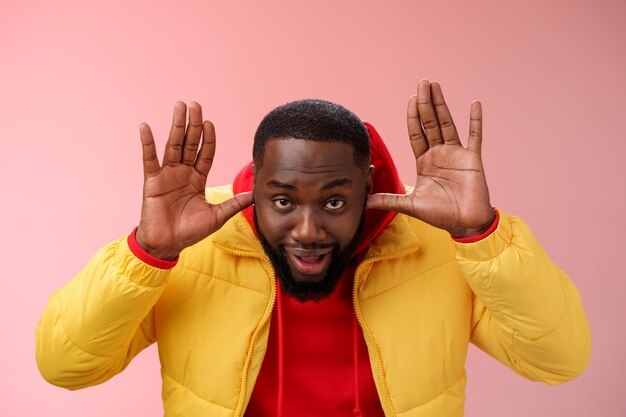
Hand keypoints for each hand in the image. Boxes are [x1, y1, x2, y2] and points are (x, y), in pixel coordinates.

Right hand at [136, 102, 252, 259]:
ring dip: (176, 126)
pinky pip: (149, 159)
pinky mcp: (152, 181)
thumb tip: (255, 195)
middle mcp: (183, 172)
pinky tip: (145, 127)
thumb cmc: (190, 232)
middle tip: (195, 105)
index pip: (205, 153)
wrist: (167, 244)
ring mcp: (167, 175)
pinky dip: (147, 143)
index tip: (210, 123)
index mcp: (198, 178)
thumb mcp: (217, 216)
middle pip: (190, 143)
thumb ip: (234, 203)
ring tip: (179, 107)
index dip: (208, 138)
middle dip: (194, 124)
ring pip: (173, 145)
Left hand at [367, 80, 494, 237]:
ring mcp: (456, 154)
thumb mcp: (410, 205)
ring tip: (436, 86)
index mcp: (424, 161)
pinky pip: (475, 136)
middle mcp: (439, 154)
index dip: (413, 116)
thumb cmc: (440, 215)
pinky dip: (476, 121)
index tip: (410, 99)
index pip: (416, 133)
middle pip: (430, 123)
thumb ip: (389, 200)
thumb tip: (364, 202)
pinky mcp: (472, 159)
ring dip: (442, 105)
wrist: (465, 224)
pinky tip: (475, 104)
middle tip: (422, 83)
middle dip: (425, 103)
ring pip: (448, 124)